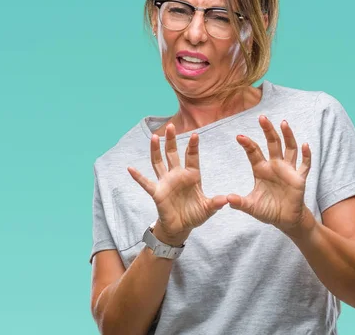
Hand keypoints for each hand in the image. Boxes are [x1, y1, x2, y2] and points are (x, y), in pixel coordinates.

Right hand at [127, 123, 227, 244]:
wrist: (181, 227)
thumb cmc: (194, 215)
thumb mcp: (207, 209)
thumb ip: (215, 203)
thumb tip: (225, 200)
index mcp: (191, 176)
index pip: (191, 157)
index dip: (193, 146)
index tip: (195, 134)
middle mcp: (177, 175)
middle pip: (172, 154)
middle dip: (172, 140)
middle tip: (171, 126)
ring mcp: (165, 182)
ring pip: (159, 162)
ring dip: (156, 150)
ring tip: (154, 138)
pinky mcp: (157, 192)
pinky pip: (145, 183)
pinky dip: (138, 176)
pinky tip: (130, 169)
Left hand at [226, 116, 311, 233]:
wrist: (285, 219)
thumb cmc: (268, 210)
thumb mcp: (252, 207)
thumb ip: (240, 203)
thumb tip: (227, 199)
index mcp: (261, 170)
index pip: (254, 152)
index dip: (248, 144)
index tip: (239, 136)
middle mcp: (275, 166)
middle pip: (272, 144)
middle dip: (267, 131)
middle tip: (262, 118)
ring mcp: (288, 170)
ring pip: (289, 149)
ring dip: (288, 136)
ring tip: (284, 123)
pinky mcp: (299, 178)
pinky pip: (304, 165)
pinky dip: (306, 155)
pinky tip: (305, 145)